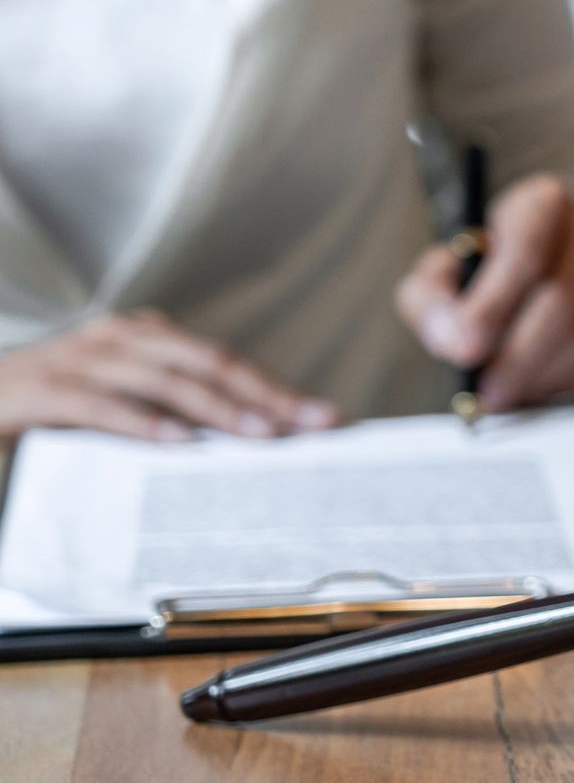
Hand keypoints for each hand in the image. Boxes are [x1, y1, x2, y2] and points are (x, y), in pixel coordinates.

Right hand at [0, 312, 336, 443]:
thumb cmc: (53, 412)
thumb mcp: (124, 407)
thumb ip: (175, 415)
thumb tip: (253, 441)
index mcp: (141, 339)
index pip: (222, 361)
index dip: (275, 387)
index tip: (323, 416)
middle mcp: (115, 341)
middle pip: (205, 363)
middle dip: (264, 395)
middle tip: (310, 424)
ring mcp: (78, 361)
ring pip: (163, 380)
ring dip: (218, 409)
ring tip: (262, 434)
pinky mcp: (40, 392)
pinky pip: (100, 405)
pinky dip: (142, 423)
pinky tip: (177, 443)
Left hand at [395, 174, 573, 410]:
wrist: (559, 243)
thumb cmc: (497, 258)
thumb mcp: (448, 262)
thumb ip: (433, 298)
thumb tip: (454, 342)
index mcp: (546, 201)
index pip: (525, 256)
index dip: (492, 309)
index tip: (463, 351)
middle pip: (563, 305)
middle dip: (518, 359)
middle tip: (486, 392)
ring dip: (543, 377)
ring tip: (508, 391)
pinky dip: (569, 382)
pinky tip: (539, 382)